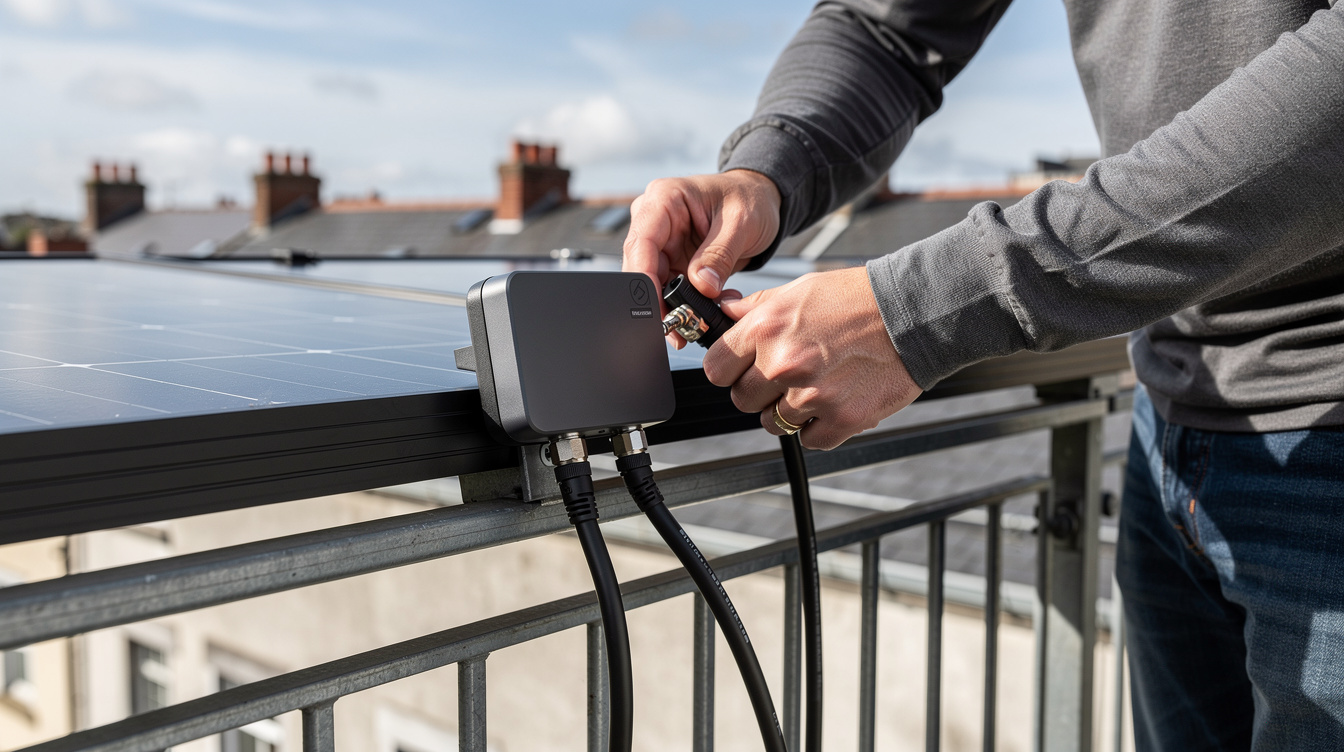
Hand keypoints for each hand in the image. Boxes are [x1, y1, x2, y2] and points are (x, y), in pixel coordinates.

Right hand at [621, 169, 780, 308]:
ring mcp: (662, 243)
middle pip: (641, 268)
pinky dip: (686, 304)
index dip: (645, 277)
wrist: (759, 201)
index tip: (657, 305)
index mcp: (664, 198)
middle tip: (680, 324)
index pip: (642, 242)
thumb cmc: (749, 198)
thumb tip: (702, 285)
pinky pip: (670, 291)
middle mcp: (655, 221)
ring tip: (699, 319)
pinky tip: (706, 307)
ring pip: (653, 285)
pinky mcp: (673, 262)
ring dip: (673, 306)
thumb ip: (719, 255)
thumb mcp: (741, 223)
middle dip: (658, 300)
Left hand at [703, 267, 921, 449]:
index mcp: (765, 330)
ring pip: (773, 423)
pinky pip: (808, 440)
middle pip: (742, 400)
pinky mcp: (840, 420)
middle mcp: (782, 364)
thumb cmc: (856, 300)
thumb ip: (755, 308)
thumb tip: (723, 313)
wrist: (911, 316)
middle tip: (788, 374)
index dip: (729, 369)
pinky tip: (833, 400)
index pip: (716, 369)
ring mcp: (811, 396)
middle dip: (760, 390)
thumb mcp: (798, 290)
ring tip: (816, 384)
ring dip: (790, 409)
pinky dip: (818, 427)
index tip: (743, 368)